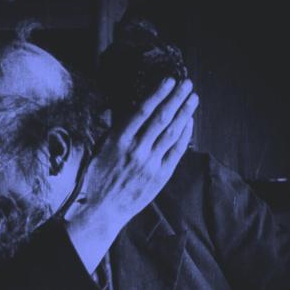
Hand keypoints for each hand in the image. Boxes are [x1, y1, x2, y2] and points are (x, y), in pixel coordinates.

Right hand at [65, 77, 197, 272]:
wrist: (101, 210)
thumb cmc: (96, 178)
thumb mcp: (99, 150)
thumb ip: (115, 130)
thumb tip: (129, 111)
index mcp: (118, 140)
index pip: (143, 111)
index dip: (158, 94)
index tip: (169, 80)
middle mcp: (136, 150)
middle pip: (162, 118)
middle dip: (176, 98)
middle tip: (188, 83)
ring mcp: (150, 164)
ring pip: (172, 132)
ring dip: (185, 112)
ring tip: (193, 98)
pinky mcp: (160, 176)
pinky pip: (176, 151)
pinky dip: (184, 135)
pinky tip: (189, 122)